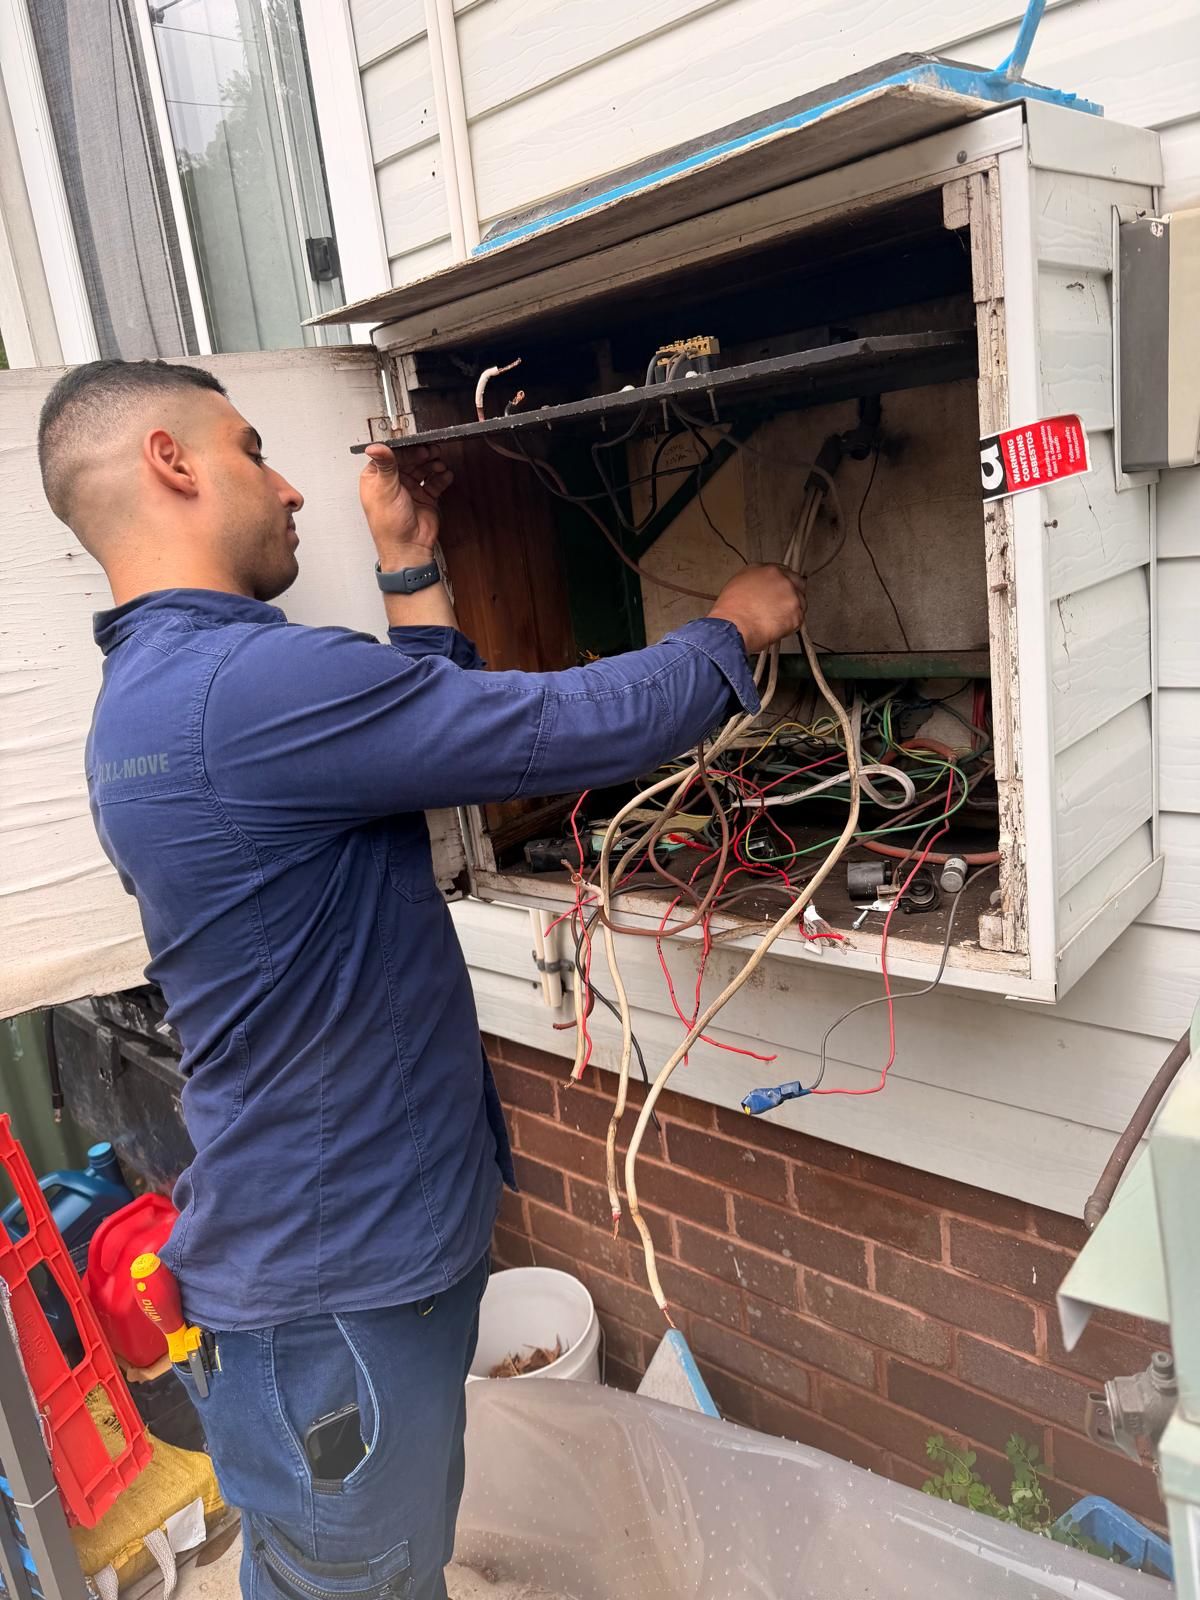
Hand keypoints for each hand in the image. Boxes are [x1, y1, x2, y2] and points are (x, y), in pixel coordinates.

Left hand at [359, 443, 452, 562]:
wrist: (408, 547)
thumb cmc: (389, 525)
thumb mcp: (385, 489)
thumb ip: (385, 465)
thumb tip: (374, 446)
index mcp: (377, 478)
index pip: (392, 456)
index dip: (406, 451)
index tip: (418, 449)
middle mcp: (393, 482)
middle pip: (410, 460)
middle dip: (423, 456)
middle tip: (432, 453)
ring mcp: (410, 490)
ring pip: (423, 469)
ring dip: (433, 465)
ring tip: (439, 465)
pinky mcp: (425, 498)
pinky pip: (435, 483)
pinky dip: (441, 478)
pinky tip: (445, 476)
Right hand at [707, 565, 806, 653]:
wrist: (734, 626)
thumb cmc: (731, 610)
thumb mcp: (737, 584)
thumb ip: (755, 581)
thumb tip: (760, 588)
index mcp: (767, 570)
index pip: (784, 572)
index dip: (782, 584)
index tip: (780, 591)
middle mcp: (781, 579)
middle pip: (798, 583)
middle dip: (793, 594)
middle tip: (782, 605)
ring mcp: (791, 595)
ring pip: (800, 602)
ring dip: (792, 610)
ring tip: (775, 620)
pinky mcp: (796, 613)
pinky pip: (799, 620)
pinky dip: (790, 625)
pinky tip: (776, 628)